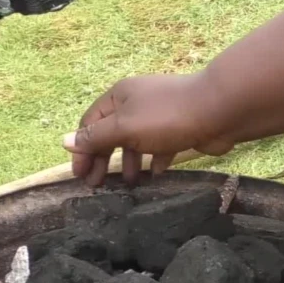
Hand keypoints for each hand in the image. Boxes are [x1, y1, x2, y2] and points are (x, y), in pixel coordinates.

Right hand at [63, 73, 236, 184]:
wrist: (219, 110)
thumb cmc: (165, 117)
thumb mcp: (124, 128)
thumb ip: (95, 137)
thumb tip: (64, 141)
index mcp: (119, 97)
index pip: (90, 123)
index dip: (82, 149)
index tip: (80, 176)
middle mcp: (137, 103)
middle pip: (111, 134)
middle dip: (102, 158)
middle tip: (97, 185)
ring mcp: (159, 116)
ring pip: (136, 141)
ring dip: (128, 162)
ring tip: (128, 183)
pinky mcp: (180, 128)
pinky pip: (160, 146)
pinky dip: (155, 159)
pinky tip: (155, 174)